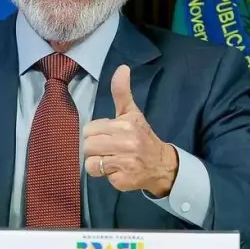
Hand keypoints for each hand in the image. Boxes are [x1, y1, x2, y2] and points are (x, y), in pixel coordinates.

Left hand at [83, 65, 178, 196]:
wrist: (161, 164)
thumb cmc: (142, 136)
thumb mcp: (131, 113)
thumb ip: (122, 92)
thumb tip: (122, 67)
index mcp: (125, 125)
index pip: (90, 129)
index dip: (96, 133)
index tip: (108, 135)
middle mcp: (126, 144)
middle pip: (88, 146)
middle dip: (95, 148)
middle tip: (108, 148)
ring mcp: (125, 163)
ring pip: (91, 163)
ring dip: (98, 163)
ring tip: (111, 159)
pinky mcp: (122, 180)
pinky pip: (101, 176)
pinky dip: (107, 175)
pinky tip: (118, 170)